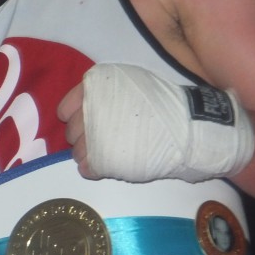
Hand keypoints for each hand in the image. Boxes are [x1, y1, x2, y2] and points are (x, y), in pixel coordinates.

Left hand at [57, 63, 254, 183]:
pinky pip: (86, 169)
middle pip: (71, 132)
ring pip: (76, 152)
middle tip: (104, 140)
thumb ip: (107, 94)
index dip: (77, 118)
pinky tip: (110, 167)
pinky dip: (94, 170)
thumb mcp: (132, 84)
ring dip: (89, 155)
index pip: (65, 109)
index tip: (90, 123)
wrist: (189, 130)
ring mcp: (94, 135)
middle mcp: (88, 109)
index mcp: (95, 87)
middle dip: (84, 138)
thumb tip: (89, 109)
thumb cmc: (164, 106)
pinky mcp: (102, 160)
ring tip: (109, 155)